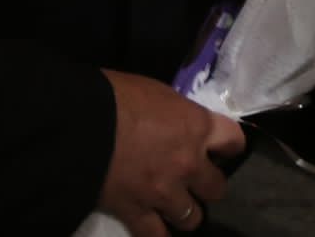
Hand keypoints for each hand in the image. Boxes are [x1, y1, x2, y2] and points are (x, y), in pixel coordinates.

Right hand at [98, 70, 244, 236]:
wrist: (80, 124)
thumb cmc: (116, 96)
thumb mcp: (157, 93)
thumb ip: (177, 115)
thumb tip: (177, 124)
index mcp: (197, 127)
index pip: (235, 141)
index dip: (228, 146)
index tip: (219, 148)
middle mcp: (189, 164)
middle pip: (217, 188)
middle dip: (206, 184)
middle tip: (192, 180)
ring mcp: (164, 193)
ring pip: (191, 217)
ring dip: (184, 211)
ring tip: (172, 205)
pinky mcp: (137, 213)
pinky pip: (156, 236)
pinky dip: (156, 233)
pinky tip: (153, 226)